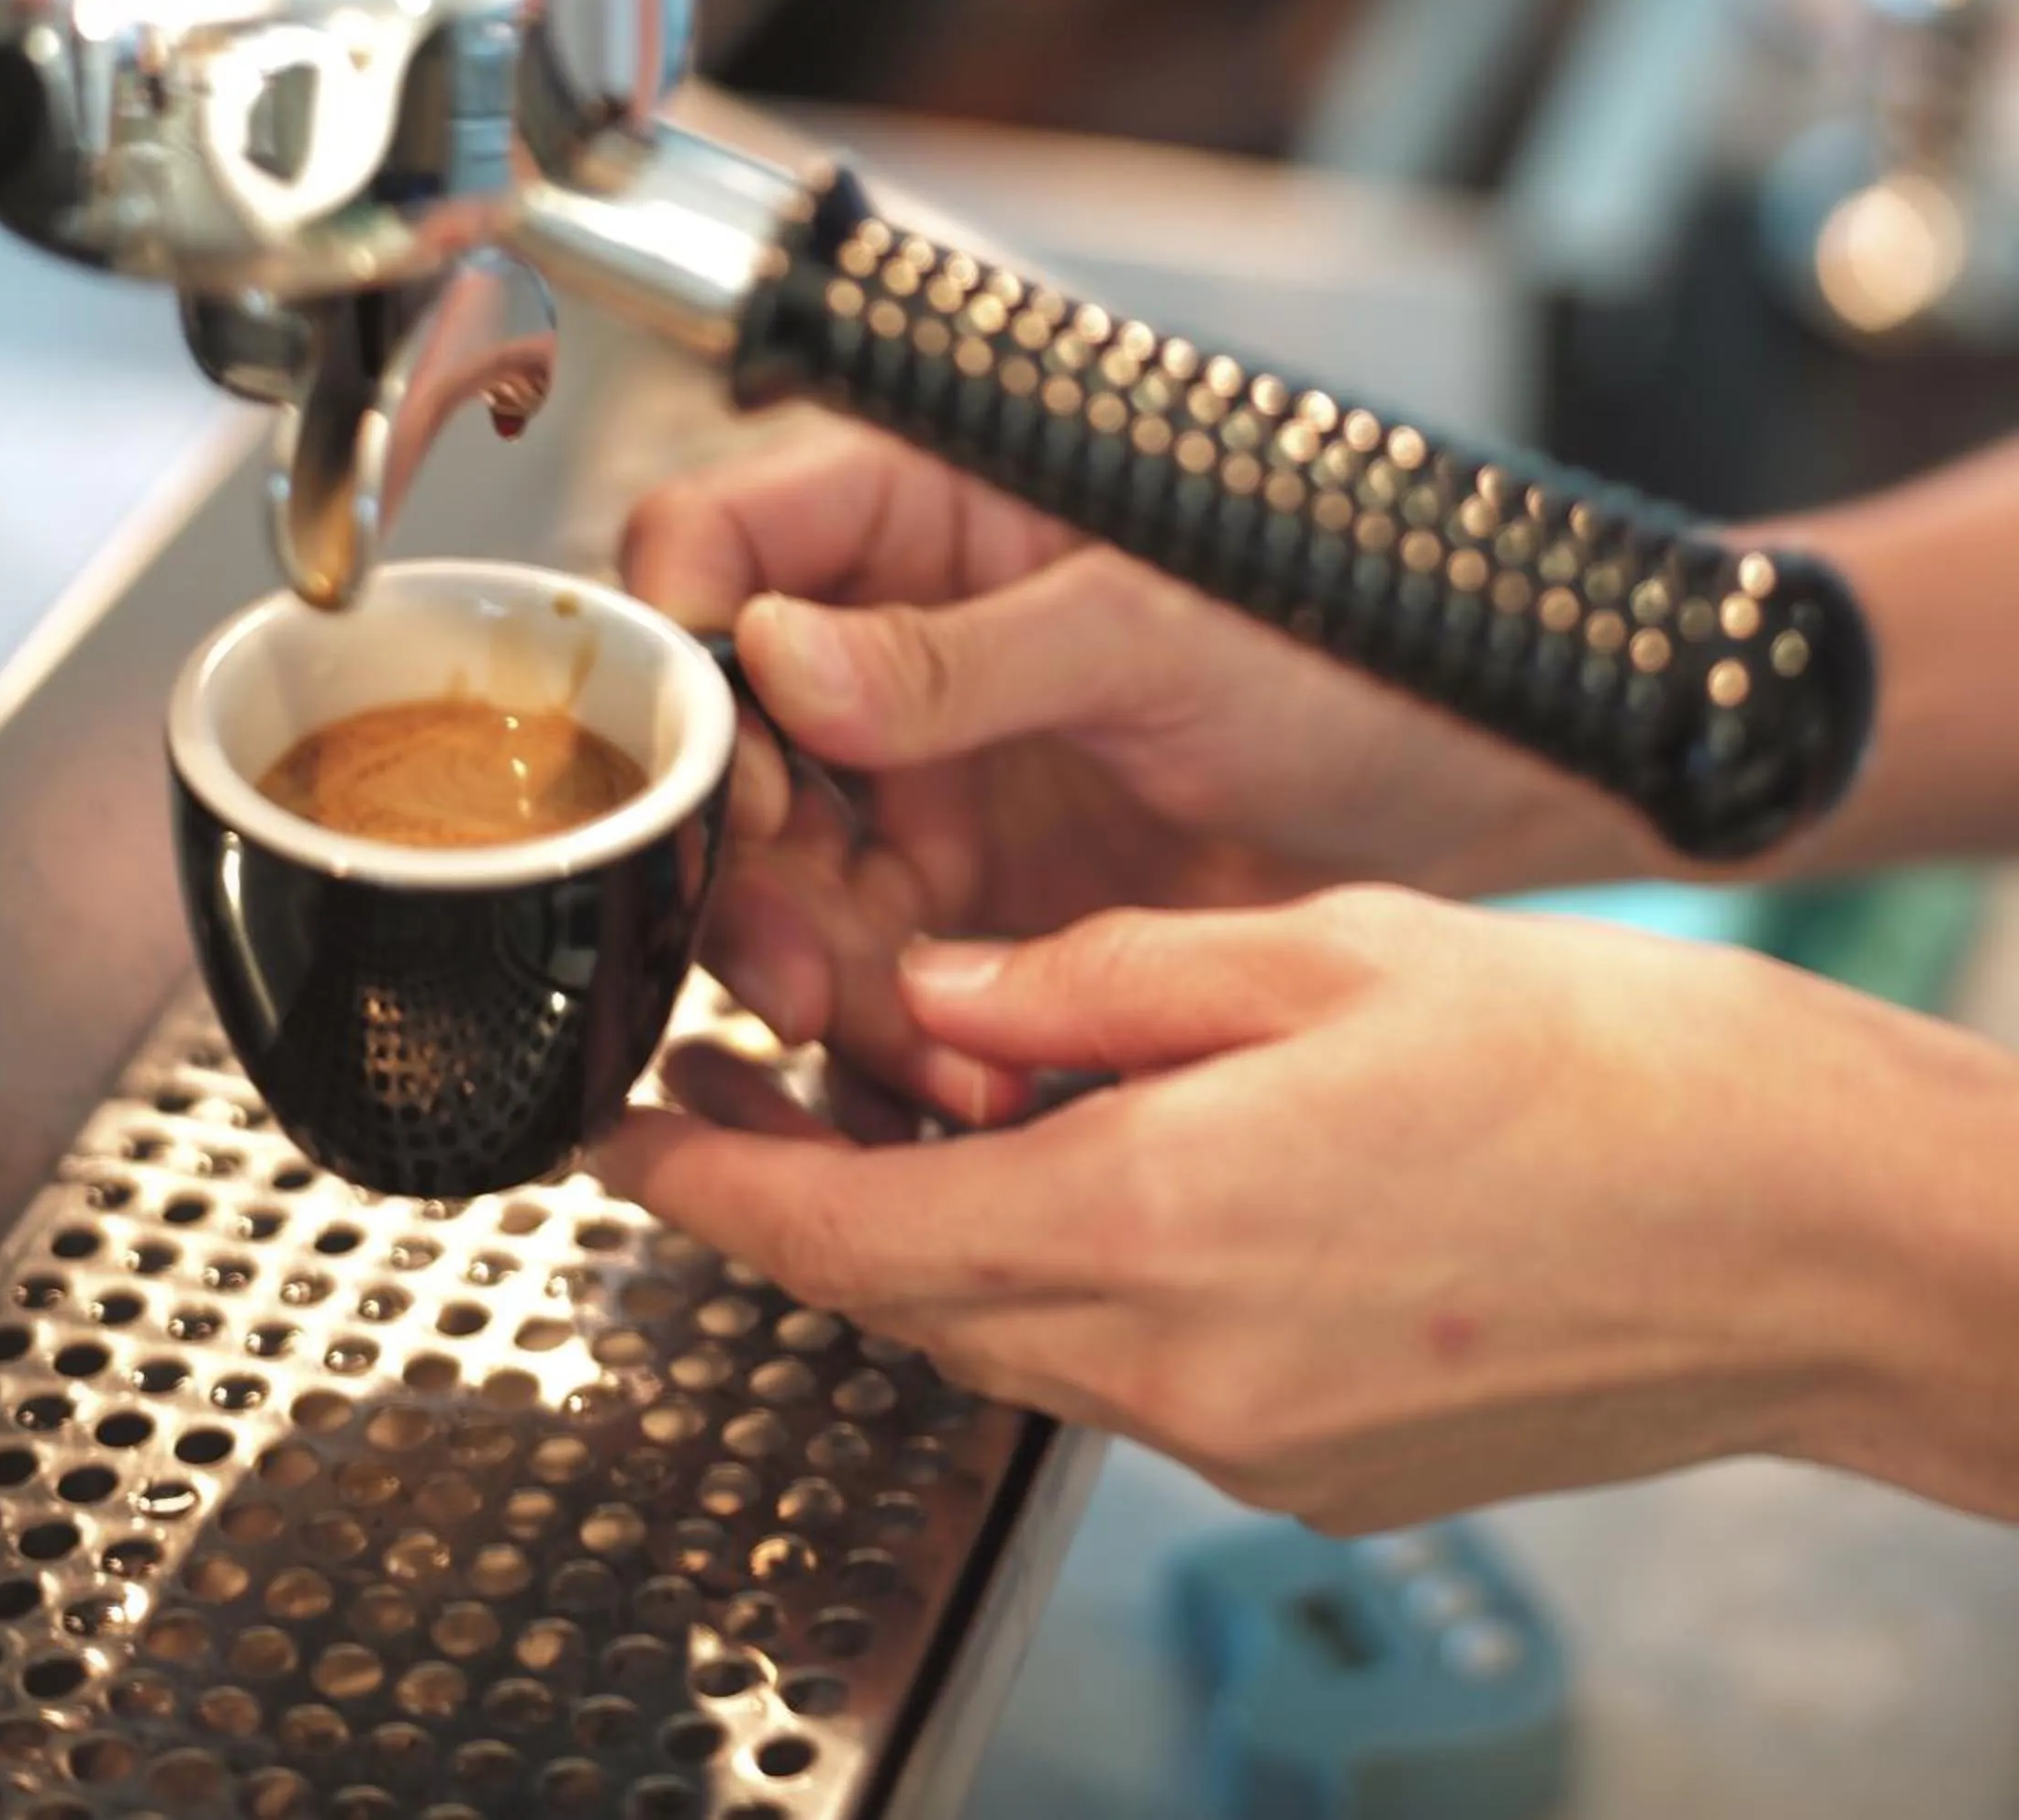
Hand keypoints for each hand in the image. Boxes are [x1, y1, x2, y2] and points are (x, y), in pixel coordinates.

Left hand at [596, 886, 2018, 1531]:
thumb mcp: (1323, 954)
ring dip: (934, 1237)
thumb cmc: (1598, 1064)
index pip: (858, 1232)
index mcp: (1166, 1219)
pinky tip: (1085, 1178)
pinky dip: (1062, 1280)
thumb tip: (943, 998)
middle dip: (803, 1204)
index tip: (616, 1146)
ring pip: (1015, 1335)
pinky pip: (1123, 1373)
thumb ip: (1100, 983)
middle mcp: (1185, 1370)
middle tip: (731, 1092)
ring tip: (902, 1110)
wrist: (1805, 1231)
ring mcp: (1252, 1443)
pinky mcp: (1315, 1468)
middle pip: (917, 1296)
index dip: (710, 1194)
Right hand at [624, 424, 1655, 1117]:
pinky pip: (888, 977)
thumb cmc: (1365, 625)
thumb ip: (963, 653)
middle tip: (799, 973)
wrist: (1500, 777)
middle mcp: (907, 647)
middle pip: (732, 752)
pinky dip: (904, 1046)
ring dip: (831, 985)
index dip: (681, 656)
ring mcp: (944, 780)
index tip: (712, 774)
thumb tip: (779, 658)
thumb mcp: (1160, 625)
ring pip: (795, 886)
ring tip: (927, 1057)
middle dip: (751, 877)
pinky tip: (963, 1088)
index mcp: (930, 515)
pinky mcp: (991, 899)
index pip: (721, 548)